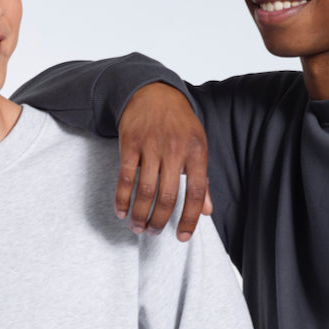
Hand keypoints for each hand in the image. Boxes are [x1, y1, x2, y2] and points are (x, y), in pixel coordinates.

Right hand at [116, 83, 211, 240]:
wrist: (153, 92)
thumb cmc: (179, 123)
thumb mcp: (198, 145)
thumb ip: (202, 179)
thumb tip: (207, 211)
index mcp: (197, 151)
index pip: (196, 192)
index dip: (190, 218)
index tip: (182, 236)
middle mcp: (175, 149)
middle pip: (168, 195)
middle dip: (160, 220)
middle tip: (154, 233)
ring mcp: (151, 146)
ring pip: (145, 190)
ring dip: (140, 214)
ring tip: (138, 227)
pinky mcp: (130, 144)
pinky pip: (124, 177)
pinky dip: (121, 198)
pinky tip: (121, 212)